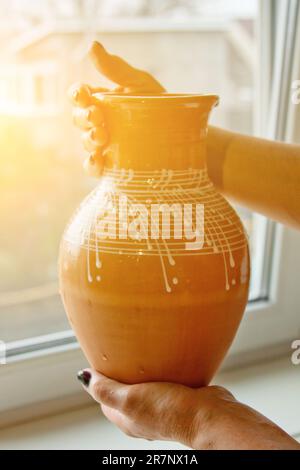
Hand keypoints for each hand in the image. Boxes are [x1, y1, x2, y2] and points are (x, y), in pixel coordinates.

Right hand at [69, 41, 164, 176]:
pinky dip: (91, 165)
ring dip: (88, 139)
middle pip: (79, 119)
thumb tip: (92, 46)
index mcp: (102, 101)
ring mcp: (104, 144)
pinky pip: (93, 167)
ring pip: (85, 142)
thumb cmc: (159, 104)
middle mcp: (100, 122)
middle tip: (97, 117)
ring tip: (102, 137)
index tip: (83, 94)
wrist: (183, 133)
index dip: (76, 95)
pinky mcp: (111, 164)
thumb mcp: (140, 84)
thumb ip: (116, 69)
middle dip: (84, 117)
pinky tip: (98, 160)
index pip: (79, 96)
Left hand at [77, 369, 299, 449]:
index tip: (101, 356)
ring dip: (144, 368)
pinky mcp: (179, 395)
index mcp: (126, 418)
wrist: (210, 416)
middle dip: (121, 371)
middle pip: (124, 389)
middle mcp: (143, 413)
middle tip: (121, 348)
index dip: (100, 377)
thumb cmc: (170, 412)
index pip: (104, 396)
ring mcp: (162, 405)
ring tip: (142, 349)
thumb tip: (82, 377)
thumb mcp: (129, 399)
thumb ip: (104, 389)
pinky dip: (163, 368)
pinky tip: (166, 356)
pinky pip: (166, 379)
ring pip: (146, 383)